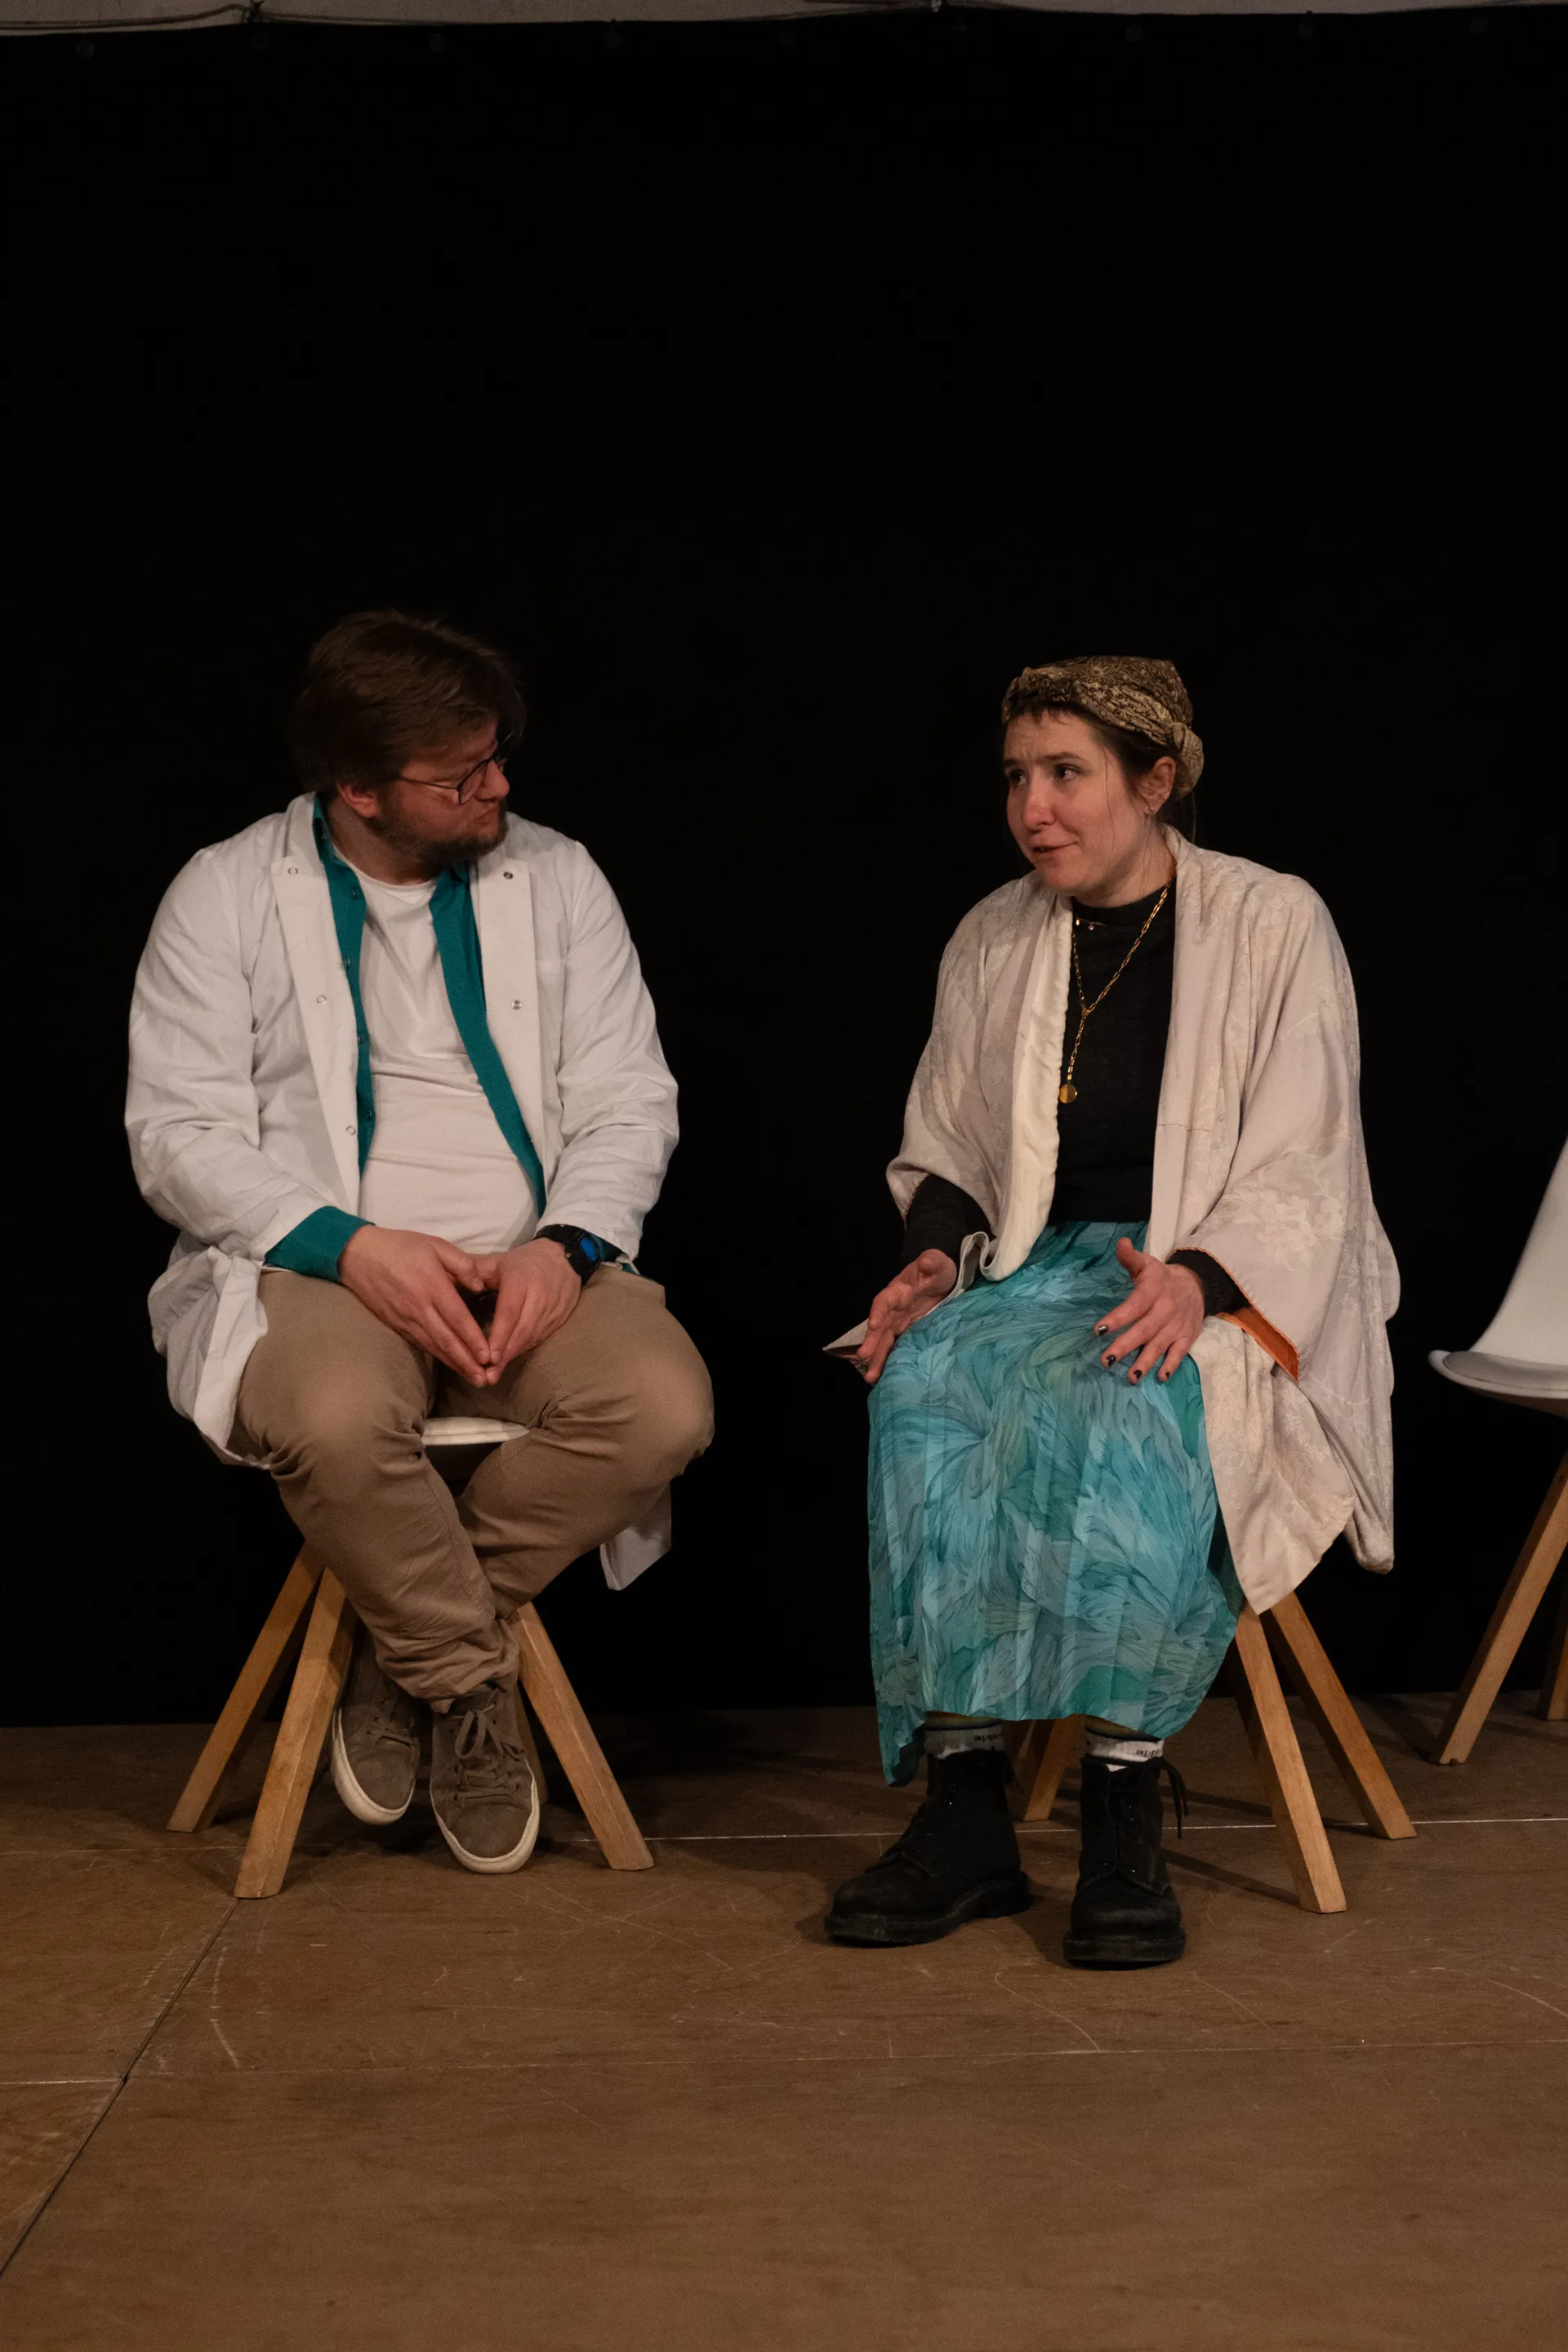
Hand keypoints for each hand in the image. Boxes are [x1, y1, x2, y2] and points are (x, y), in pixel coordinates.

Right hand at [339, 1226, 492, 1383]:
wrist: (359, 1255)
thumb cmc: (401, 1247)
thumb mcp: (436, 1245)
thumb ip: (463, 1264)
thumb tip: (480, 1286)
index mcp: (432, 1286)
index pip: (457, 1319)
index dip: (473, 1339)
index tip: (488, 1356)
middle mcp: (419, 1307)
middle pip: (446, 1340)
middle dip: (466, 1362)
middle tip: (484, 1379)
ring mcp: (405, 1318)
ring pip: (433, 1346)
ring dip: (453, 1363)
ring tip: (470, 1377)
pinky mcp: (395, 1324)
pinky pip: (419, 1343)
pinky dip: (435, 1356)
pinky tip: (448, 1363)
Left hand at [469, 1236, 582, 1377]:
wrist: (565, 1260)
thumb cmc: (524, 1262)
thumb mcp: (498, 1261)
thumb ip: (473, 1272)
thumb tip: (446, 1281)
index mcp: (520, 1280)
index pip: (509, 1312)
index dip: (499, 1335)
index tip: (487, 1356)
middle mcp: (538, 1297)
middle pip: (521, 1330)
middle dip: (504, 1354)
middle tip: (487, 1375)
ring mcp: (550, 1310)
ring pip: (531, 1337)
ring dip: (513, 1356)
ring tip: (494, 1375)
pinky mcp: (557, 1320)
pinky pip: (538, 1338)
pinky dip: (522, 1351)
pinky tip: (508, 1361)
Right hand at [852, 1249, 957, 1386]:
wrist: (943, 1282)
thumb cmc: (937, 1270)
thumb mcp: (938, 1263)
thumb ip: (932, 1262)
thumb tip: (927, 1262)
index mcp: (897, 1291)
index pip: (884, 1301)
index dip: (878, 1312)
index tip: (873, 1325)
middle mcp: (893, 1309)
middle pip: (880, 1326)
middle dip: (872, 1341)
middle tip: (864, 1357)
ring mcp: (899, 1323)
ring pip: (884, 1341)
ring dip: (877, 1358)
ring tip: (870, 1377)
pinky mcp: (907, 1333)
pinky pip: (895, 1347)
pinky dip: (889, 1361)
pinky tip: (885, 1377)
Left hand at [1096, 1236, 1204, 1384]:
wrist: (1197, 1285)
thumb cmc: (1161, 1278)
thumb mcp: (1147, 1264)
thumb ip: (1130, 1257)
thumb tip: (1121, 1243)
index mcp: (1154, 1290)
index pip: (1134, 1305)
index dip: (1117, 1318)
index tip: (1098, 1330)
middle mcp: (1166, 1309)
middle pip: (1144, 1330)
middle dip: (1125, 1346)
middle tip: (1105, 1361)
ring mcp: (1178, 1325)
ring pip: (1160, 1345)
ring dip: (1145, 1362)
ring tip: (1130, 1377)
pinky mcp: (1187, 1337)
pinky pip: (1180, 1353)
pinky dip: (1171, 1365)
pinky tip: (1159, 1377)